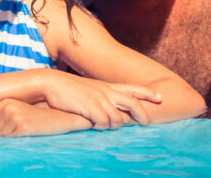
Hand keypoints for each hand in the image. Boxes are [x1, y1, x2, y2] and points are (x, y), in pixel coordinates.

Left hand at [0, 99, 91, 136]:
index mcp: (5, 101)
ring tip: (22, 128)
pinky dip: (15, 138)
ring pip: (0, 135)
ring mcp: (15, 116)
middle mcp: (8, 107)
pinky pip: (10, 138)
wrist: (59, 117)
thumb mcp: (18, 110)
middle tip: (15, 128)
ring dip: (9, 135)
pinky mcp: (23, 126)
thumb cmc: (36, 115)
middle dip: (0, 132)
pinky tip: (26, 130)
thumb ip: (0, 115)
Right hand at [41, 71, 161, 129]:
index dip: (148, 93)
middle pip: (133, 103)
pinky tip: (92, 124)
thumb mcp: (88, 90)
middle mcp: (106, 91)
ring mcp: (99, 99)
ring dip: (112, 125)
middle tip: (147, 123)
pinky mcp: (90, 107)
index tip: (160, 97)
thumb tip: (109, 110)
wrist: (50, 83)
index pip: (133, 88)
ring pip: (118, 119)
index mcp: (106, 86)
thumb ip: (100, 97)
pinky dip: (100, 127)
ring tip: (102, 124)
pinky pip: (103, 123)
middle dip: (143, 115)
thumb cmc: (67, 89)